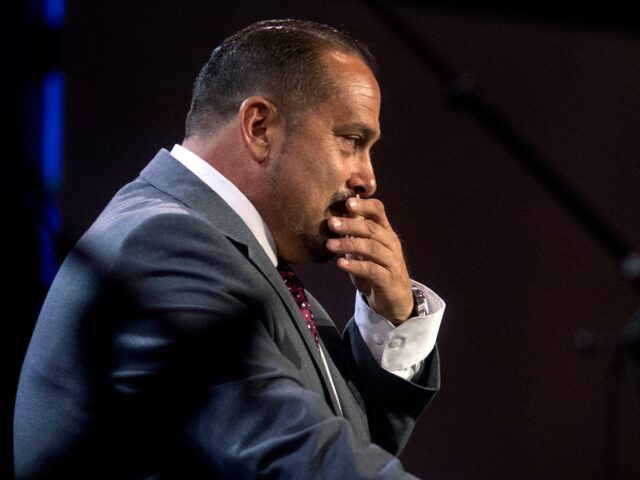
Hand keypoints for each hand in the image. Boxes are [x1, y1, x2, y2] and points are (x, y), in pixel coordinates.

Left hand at [326, 196, 412, 323]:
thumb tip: (337, 211)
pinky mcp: (388, 280)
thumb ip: (354, 232)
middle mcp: (391, 243)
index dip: (364, 205)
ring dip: (349, 244)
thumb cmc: (376, 269)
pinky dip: (355, 266)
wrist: (395, 299)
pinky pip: (371, 270)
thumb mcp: (364, 248)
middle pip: (372, 229)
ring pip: (371, 248)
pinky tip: (341, 263)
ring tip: (330, 244)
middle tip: (331, 223)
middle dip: (350, 224)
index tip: (346, 202)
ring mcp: (392, 261)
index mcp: (385, 231)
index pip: (378, 211)